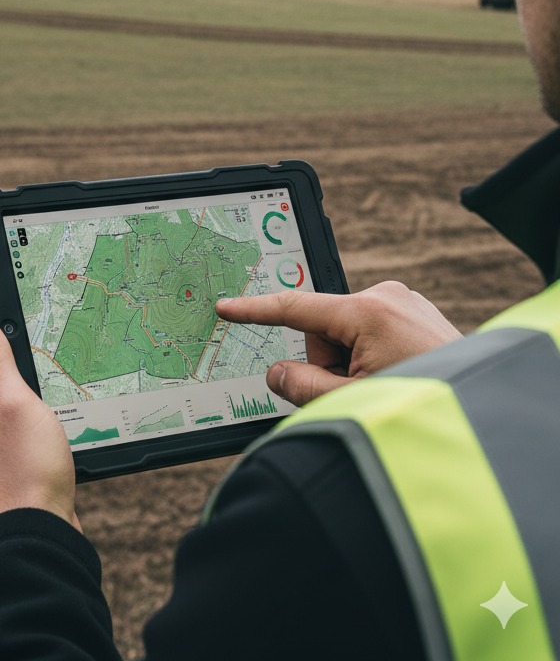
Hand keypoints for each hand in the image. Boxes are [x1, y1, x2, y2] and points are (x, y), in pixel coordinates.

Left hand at [0, 311, 79, 530]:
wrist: (34, 541)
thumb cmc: (25, 471)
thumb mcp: (12, 398)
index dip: (8, 356)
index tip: (32, 367)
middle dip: (19, 390)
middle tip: (42, 404)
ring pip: (3, 419)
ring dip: (27, 420)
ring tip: (45, 436)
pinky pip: (10, 447)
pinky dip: (28, 446)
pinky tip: (44, 457)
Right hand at [215, 281, 460, 407]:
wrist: (486, 414)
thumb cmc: (424, 408)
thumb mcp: (350, 401)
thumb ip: (302, 385)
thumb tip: (278, 373)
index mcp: (367, 312)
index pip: (295, 308)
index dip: (255, 311)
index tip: (225, 308)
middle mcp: (387, 297)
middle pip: (324, 331)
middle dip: (330, 363)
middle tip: (356, 393)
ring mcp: (405, 304)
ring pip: (348, 335)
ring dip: (353, 364)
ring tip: (387, 389)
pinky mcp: (417, 315)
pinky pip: (373, 334)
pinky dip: (372, 358)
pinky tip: (398, 379)